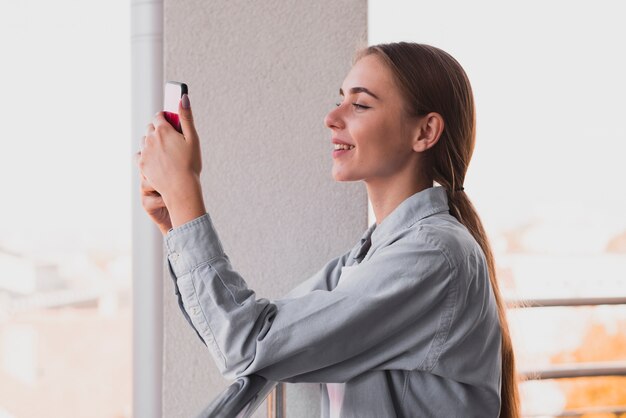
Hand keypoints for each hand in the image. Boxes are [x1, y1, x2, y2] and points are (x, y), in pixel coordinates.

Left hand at [137, 94, 205, 228]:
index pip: (159, 116)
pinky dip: (146, 154)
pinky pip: (140, 154)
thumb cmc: (190, 164)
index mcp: (164, 130)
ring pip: (145, 140)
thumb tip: (183, 97)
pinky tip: (155, 160)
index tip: (170, 123)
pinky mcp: (141, 164)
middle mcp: (151, 138)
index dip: (165, 118)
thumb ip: (186, 117)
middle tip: (170, 140)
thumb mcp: (193, 139)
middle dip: (158, 130)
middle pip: (151, 127)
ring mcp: (145, 152)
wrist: (181, 188)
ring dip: (151, 142)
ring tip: (164, 151)